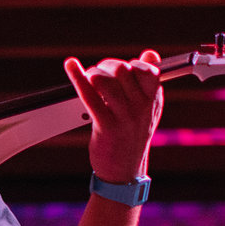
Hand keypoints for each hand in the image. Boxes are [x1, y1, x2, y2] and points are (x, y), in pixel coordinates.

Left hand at [64, 53, 162, 184]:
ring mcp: (124, 118)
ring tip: (91, 80)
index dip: (131, 64)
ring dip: (93, 75)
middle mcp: (141, 108)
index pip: (148, 70)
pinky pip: (89, 96)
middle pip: (123, 71)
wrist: (124, 171)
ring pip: (105, 81)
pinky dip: (77, 78)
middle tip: (100, 73)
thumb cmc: (132, 136)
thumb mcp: (149, 109)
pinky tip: (71, 66)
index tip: (123, 69)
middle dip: (107, 66)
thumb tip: (151, 54)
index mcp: (153, 100)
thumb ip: (149, 81)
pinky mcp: (105, 127)